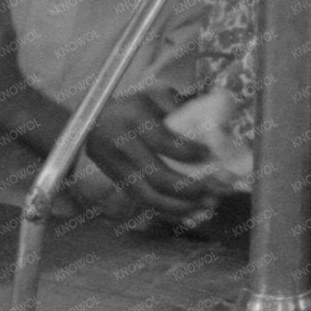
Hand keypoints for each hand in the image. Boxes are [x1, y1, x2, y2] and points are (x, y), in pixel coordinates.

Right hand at [84, 89, 215, 221]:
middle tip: (218, 189)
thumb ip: (175, 105)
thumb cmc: (132, 107)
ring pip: (151, 197)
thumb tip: (207, 123)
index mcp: (134, 120)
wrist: (92, 124)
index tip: (209, 153)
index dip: (187, 151)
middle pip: (158, 176)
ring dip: (182, 206)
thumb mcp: (152, 95)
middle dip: (190, 187)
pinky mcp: (121, 185)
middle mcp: (125, 149)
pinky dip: (169, 212)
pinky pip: (145, 204)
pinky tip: (191, 214)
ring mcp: (120, 171)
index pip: (162, 141)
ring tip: (209, 206)